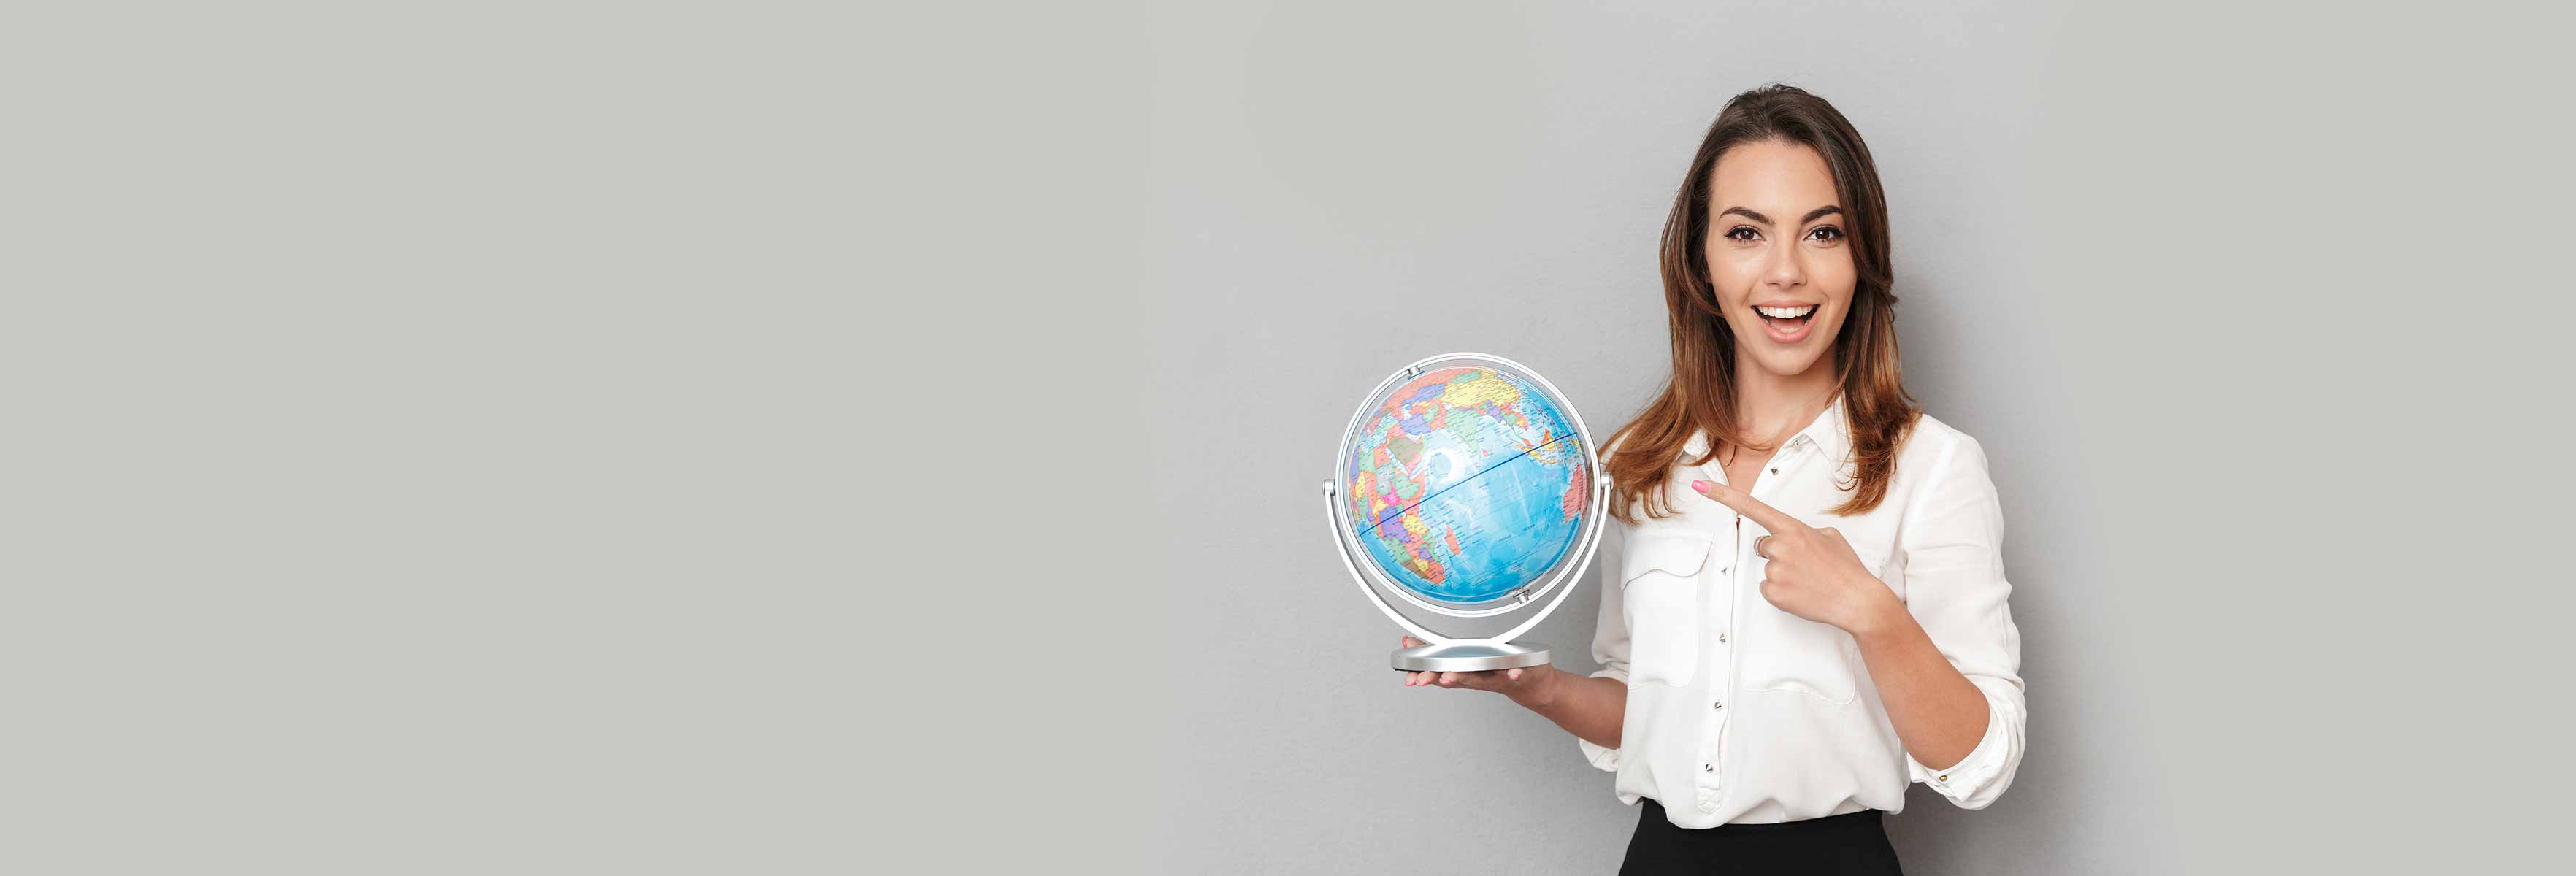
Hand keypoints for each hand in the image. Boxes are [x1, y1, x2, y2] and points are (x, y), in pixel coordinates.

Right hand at [1397, 636, 1557, 705]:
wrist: (1529, 685)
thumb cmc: (1492, 670)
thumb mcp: (1460, 659)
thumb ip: (1433, 651)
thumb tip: (1407, 641)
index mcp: (1462, 671)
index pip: (1438, 673)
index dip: (1423, 676)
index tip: (1410, 678)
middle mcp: (1476, 678)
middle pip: (1454, 678)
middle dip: (1438, 679)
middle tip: (1424, 679)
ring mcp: (1495, 678)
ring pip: (1478, 680)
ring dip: (1464, 678)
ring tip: (1450, 677)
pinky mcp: (1516, 676)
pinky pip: (1514, 675)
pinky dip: (1513, 674)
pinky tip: (1513, 672)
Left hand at [1690, 479, 1898, 635]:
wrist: (1857, 600)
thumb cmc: (1845, 568)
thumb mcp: (1828, 536)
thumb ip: (1802, 531)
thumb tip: (1790, 538)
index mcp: (1792, 528)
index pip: (1751, 508)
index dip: (1723, 497)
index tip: (1700, 488)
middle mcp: (1779, 546)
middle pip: (1763, 546)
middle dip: (1779, 553)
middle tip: (1805, 564)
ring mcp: (1775, 571)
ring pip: (1768, 569)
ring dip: (1784, 574)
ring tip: (1809, 580)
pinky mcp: (1773, 593)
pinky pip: (1768, 589)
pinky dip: (1782, 592)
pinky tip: (1802, 593)